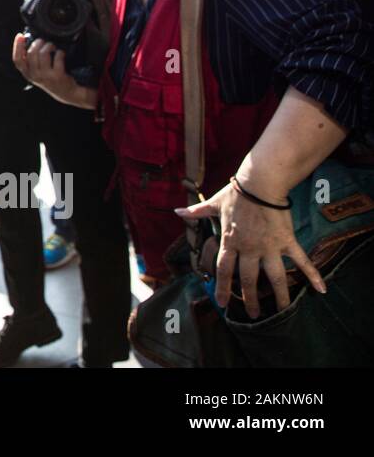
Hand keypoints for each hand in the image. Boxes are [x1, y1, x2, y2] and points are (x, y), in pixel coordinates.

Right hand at [11, 33, 93, 108]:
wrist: (64, 93)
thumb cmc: (49, 78)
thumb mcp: (36, 72)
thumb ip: (31, 60)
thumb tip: (29, 40)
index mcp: (27, 74)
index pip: (17, 59)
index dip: (17, 46)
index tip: (20, 36)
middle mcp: (34, 76)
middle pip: (31, 53)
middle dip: (38, 43)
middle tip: (43, 41)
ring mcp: (46, 76)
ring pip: (43, 53)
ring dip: (49, 46)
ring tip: (52, 46)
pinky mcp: (57, 75)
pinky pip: (57, 57)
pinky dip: (60, 52)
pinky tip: (61, 54)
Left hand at [176, 180, 325, 318]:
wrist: (260, 183)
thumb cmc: (236, 193)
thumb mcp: (214, 204)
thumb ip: (197, 212)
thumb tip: (177, 212)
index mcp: (230, 241)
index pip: (224, 270)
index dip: (223, 288)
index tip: (223, 304)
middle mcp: (249, 248)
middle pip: (248, 279)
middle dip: (250, 299)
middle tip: (253, 315)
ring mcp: (270, 247)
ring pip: (275, 277)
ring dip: (279, 296)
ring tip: (282, 312)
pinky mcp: (287, 241)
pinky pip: (301, 261)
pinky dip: (312, 275)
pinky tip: (320, 290)